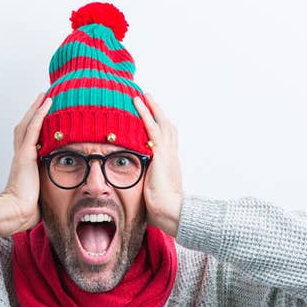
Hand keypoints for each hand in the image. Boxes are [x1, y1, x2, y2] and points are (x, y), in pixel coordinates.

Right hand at [0, 92, 51, 237]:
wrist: (16, 213)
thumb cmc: (27, 209)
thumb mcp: (40, 194)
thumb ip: (47, 187)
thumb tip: (61, 193)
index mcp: (24, 163)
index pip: (29, 138)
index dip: (35, 125)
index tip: (44, 115)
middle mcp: (21, 155)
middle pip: (26, 125)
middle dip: (34, 111)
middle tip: (44, 97)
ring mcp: (22, 153)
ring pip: (29, 123)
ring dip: (37, 107)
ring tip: (46, 94)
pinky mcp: (25, 154)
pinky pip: (33, 128)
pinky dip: (39, 114)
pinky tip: (46, 102)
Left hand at [133, 93, 182, 236]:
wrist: (170, 211)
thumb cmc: (162, 209)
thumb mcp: (152, 193)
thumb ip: (146, 187)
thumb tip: (135, 195)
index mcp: (170, 164)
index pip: (167, 140)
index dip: (161, 127)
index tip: (155, 118)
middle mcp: (171, 155)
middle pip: (167, 126)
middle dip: (158, 112)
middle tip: (149, 98)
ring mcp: (167, 152)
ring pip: (160, 123)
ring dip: (151, 107)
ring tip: (142, 95)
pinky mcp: (160, 153)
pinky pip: (152, 127)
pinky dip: (145, 113)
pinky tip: (138, 103)